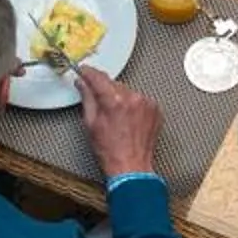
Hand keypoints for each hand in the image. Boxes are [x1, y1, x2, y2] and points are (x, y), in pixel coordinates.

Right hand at [76, 64, 161, 182]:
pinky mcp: (155, 109)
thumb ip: (87, 98)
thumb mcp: (91, 124)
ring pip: (127, 91)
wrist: (131, 167)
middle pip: (114, 84)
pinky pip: (139, 99)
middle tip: (101, 106)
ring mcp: (146, 103)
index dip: (88, 72)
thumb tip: (82, 83)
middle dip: (105, 91)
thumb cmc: (111, 151)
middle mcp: (133, 98)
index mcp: (114, 101)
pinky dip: (133, 105)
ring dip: (120, 98)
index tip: (84, 71)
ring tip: (117, 118)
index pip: (98, 77)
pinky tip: (128, 120)